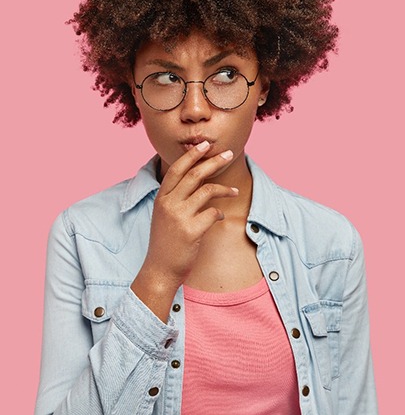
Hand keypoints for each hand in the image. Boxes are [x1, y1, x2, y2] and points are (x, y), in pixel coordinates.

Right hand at [131, 141, 237, 319]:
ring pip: (206, 191)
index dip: (192, 155)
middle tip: (228, 154)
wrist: (160, 269)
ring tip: (235, 191)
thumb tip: (199, 180)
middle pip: (194, 175)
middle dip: (213, 161)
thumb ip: (176, 197)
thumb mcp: (164, 215)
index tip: (205, 145)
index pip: (177, 169)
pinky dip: (220, 212)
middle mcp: (169, 204)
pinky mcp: (191, 231)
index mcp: (161, 198)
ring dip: (224, 189)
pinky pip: (213, 213)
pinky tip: (220, 216)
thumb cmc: (166, 241)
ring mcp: (179, 217)